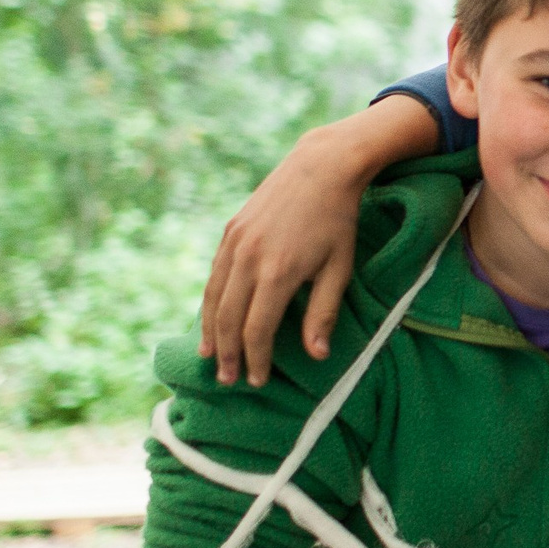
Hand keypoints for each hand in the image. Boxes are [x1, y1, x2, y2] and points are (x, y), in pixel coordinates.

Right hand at [198, 98, 439, 385]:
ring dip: (210, 332)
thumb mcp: (339, 268)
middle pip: (228, 319)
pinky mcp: (230, 231)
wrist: (321, 167)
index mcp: (278, 273)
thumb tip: (316, 356)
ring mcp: (235, 243)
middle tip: (229, 381)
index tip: (259, 381)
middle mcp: (249, 259)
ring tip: (212, 358)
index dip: (256, 359)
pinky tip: (212, 320)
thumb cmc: (338, 221)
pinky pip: (214, 275)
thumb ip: (323, 313)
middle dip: (228, 354)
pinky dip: (209, 302)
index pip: (257, 330)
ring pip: (213, 298)